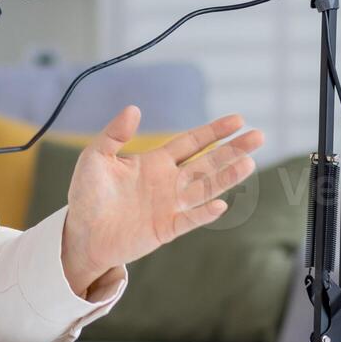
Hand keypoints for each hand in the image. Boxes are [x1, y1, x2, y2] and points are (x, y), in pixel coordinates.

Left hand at [59, 105, 263, 297]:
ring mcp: (170, 206)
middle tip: (259, 136)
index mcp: (154, 163)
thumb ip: (114, 134)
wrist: (81, 233)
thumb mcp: (95, 157)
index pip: (191, 143)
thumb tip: (134, 109)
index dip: (213, 132)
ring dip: (226, 176)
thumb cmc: (87, 195)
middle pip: (207, 163)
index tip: (238, 120)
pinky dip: (204, 213)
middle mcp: (168, 182)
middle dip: (232, 150)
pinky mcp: (166, 228)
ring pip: (205, 188)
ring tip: (249, 162)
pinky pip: (190, 219)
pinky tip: (221, 204)